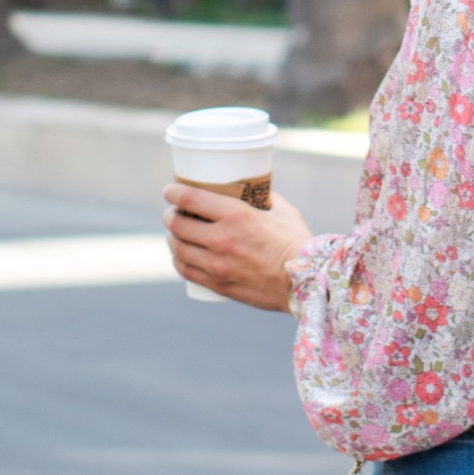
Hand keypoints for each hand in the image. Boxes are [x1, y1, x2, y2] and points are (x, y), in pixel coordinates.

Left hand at [163, 182, 314, 312]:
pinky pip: (187, 271)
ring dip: (171, 238)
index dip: (173, 192)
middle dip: (170, 216)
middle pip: (178, 225)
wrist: (304, 282)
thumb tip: (257, 193)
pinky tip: (180, 256)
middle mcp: (222, 239)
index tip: (169, 190)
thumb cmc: (297, 243)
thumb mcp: (283, 211)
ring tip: (174, 234)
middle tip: (172, 212)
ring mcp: (218, 264)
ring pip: (178, 249)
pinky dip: (179, 260)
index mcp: (236, 216)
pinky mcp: (219, 284)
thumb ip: (267, 200)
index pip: (190, 199)